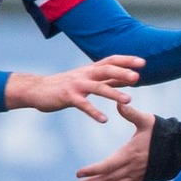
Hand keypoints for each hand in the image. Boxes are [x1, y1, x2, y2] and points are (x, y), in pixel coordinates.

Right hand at [6, 57, 142, 122]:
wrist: (37, 89)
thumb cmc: (64, 85)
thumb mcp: (86, 79)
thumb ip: (106, 79)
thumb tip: (127, 78)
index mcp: (90, 69)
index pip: (111, 60)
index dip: (126, 60)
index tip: (143, 62)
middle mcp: (85, 74)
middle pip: (106, 70)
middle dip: (122, 73)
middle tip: (137, 77)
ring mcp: (76, 85)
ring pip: (98, 87)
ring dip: (114, 93)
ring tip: (129, 100)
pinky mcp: (68, 97)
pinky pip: (83, 105)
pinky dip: (94, 112)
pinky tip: (104, 120)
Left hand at [70, 101, 155, 180]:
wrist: (180, 148)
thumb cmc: (162, 132)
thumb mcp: (147, 121)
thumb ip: (131, 114)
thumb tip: (118, 104)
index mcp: (131, 154)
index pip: (108, 165)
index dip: (93, 170)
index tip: (78, 173)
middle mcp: (132, 168)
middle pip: (107, 179)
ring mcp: (136, 176)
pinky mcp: (140, 180)